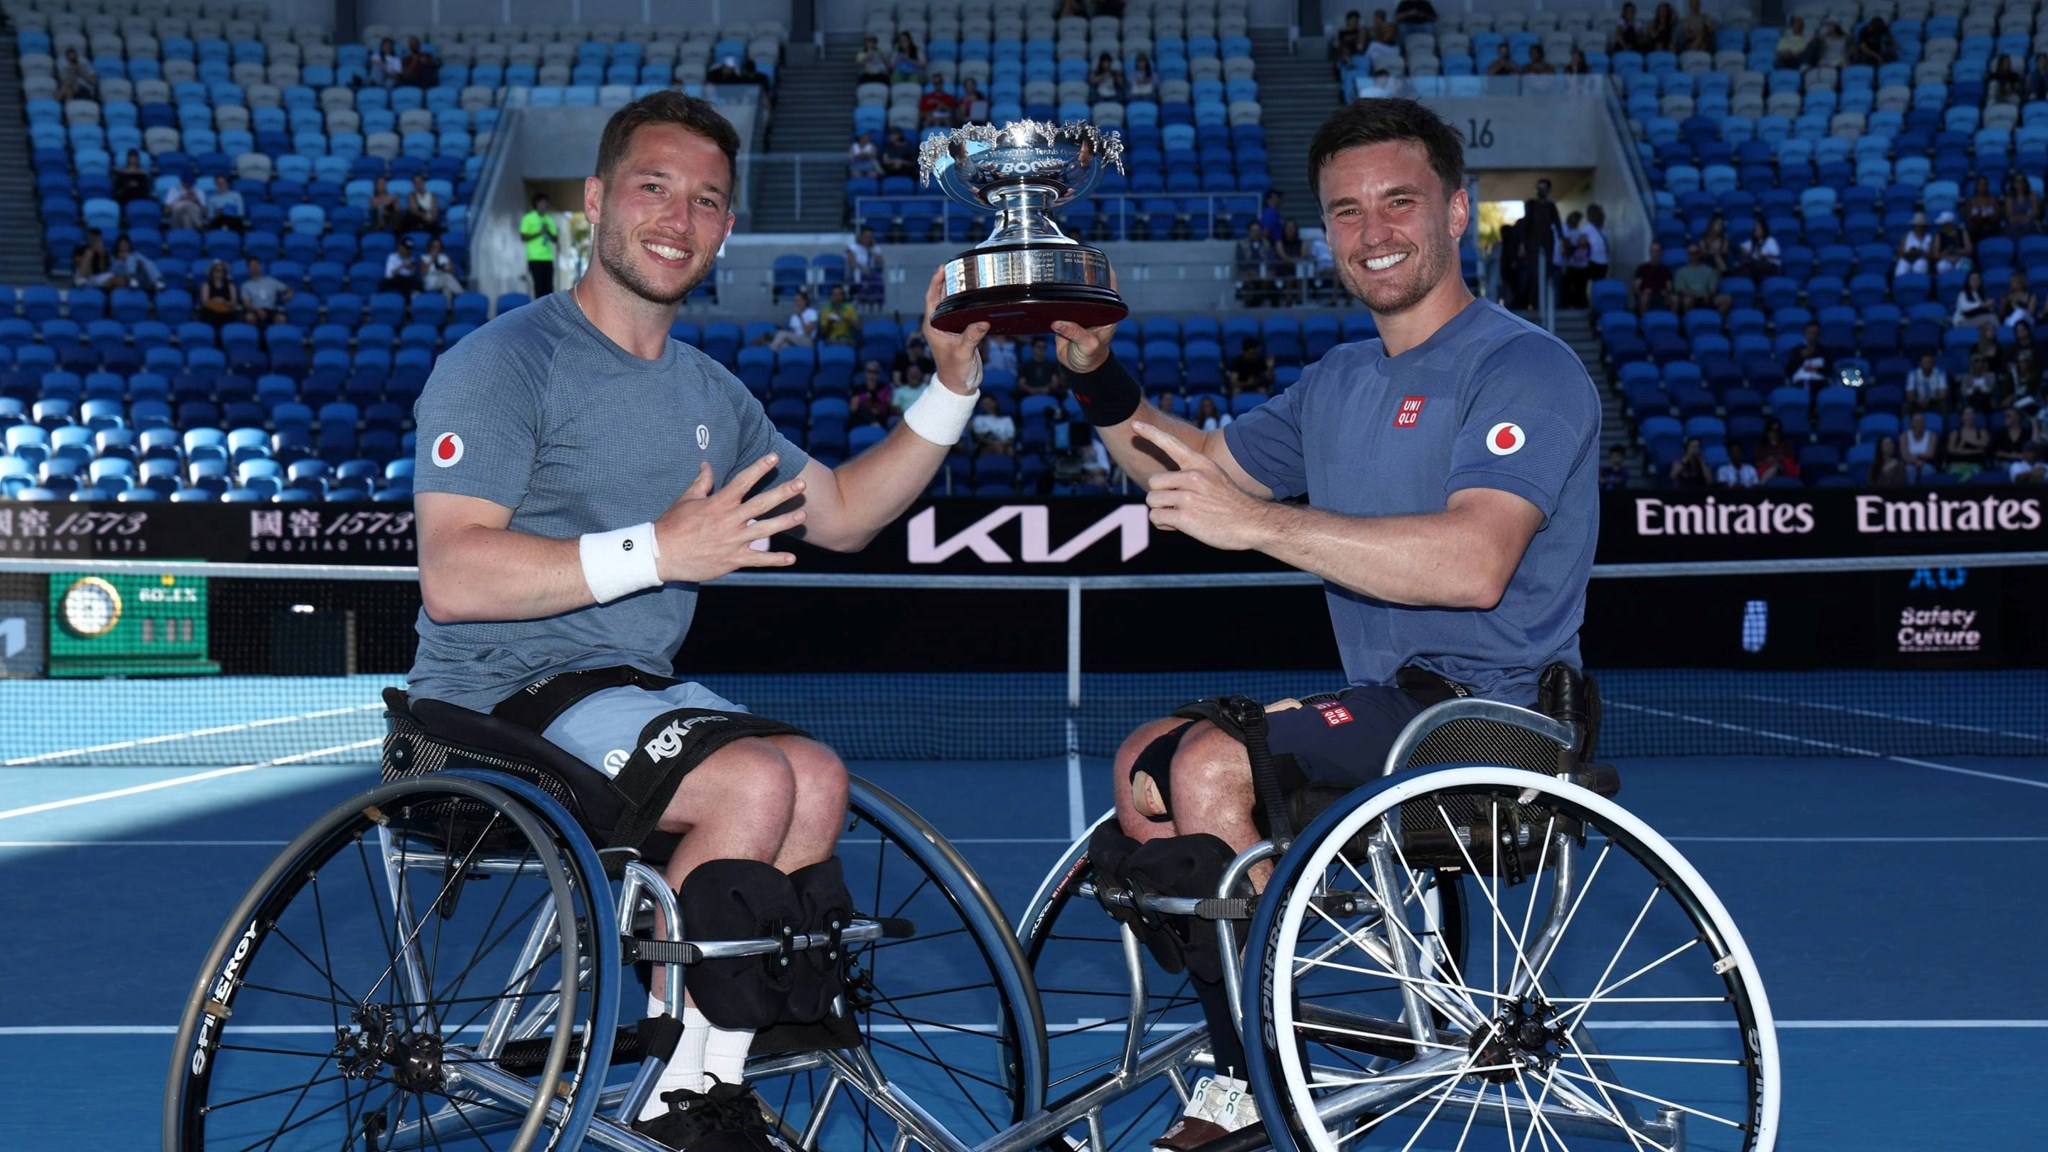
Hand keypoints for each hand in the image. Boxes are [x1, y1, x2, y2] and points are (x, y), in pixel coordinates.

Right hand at [651, 454, 806, 581]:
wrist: (661, 555)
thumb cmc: (672, 525)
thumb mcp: (686, 500)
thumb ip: (702, 482)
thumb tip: (707, 464)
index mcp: (719, 503)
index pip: (743, 481)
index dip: (760, 468)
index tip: (775, 457)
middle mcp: (729, 520)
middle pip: (762, 504)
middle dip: (783, 493)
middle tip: (801, 484)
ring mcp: (733, 541)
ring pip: (765, 530)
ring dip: (785, 522)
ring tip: (803, 515)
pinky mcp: (733, 560)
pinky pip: (758, 560)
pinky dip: (775, 559)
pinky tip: (792, 558)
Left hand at [921, 267, 987, 392]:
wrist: (959, 386)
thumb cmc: (955, 371)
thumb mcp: (963, 352)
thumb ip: (971, 336)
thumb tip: (982, 321)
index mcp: (933, 326)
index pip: (932, 298)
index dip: (936, 282)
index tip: (942, 268)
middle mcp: (939, 324)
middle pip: (942, 297)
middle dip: (948, 281)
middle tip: (958, 266)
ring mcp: (949, 327)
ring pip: (952, 304)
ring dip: (958, 291)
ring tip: (968, 276)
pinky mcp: (960, 331)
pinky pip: (963, 312)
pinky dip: (968, 303)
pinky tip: (976, 296)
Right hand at [1048, 269, 1121, 373]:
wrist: (1080, 368)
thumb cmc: (1091, 356)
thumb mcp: (1088, 346)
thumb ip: (1075, 333)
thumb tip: (1057, 322)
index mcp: (1106, 313)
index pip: (1110, 288)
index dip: (1107, 273)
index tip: (1101, 259)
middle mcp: (1094, 309)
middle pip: (1091, 286)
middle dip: (1083, 274)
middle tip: (1073, 260)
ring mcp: (1080, 312)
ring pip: (1074, 294)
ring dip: (1067, 285)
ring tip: (1058, 270)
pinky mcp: (1065, 317)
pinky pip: (1060, 305)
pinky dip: (1054, 299)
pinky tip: (1047, 289)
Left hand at [1132, 421, 1266, 550]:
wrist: (1253, 523)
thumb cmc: (1231, 504)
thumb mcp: (1215, 478)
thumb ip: (1190, 476)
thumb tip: (1161, 486)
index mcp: (1201, 463)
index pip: (1172, 443)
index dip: (1151, 433)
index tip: (1135, 425)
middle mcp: (1194, 476)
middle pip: (1152, 482)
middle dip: (1160, 495)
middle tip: (1177, 505)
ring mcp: (1189, 496)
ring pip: (1152, 500)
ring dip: (1161, 510)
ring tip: (1180, 516)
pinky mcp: (1185, 517)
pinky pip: (1156, 517)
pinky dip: (1162, 523)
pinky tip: (1178, 526)